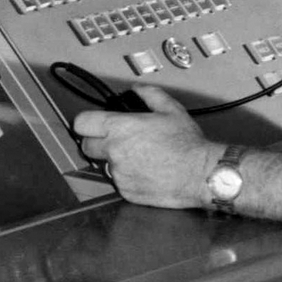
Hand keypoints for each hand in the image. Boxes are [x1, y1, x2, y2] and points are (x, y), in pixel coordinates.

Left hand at [70, 84, 216, 209]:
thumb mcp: (171, 110)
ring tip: (137, 158)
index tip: (91, 125)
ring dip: (114, 162)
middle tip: (114, 141)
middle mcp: (114, 151)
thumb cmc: (188, 145)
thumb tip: (138, 89)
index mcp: (120, 128)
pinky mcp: (125, 192)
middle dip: (97, 143)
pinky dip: (127, 178)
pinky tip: (145, 172)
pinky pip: (118, 183)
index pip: (81, 124)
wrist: (200, 174)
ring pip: (103, 166)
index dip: (86, 123)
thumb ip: (150, 95)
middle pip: (86, 147)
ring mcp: (118, 174)